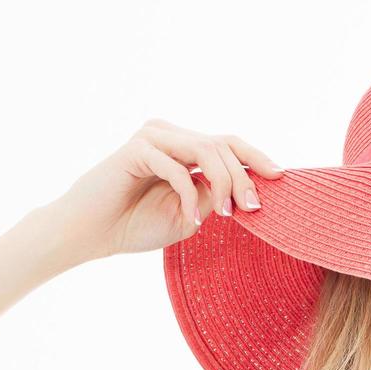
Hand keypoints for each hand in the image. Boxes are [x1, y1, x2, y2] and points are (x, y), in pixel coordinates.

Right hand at [38, 119, 285, 260]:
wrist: (91, 233)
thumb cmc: (136, 225)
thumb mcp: (189, 214)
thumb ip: (213, 196)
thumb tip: (244, 187)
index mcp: (183, 147)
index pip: (228, 144)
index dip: (256, 158)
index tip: (279, 178)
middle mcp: (170, 135)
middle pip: (223, 144)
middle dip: (245, 177)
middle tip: (253, 208)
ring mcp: (153, 138)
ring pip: (206, 150)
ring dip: (224, 183)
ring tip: (225, 214)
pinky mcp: (136, 149)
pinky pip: (178, 168)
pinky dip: (189, 195)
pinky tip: (191, 219)